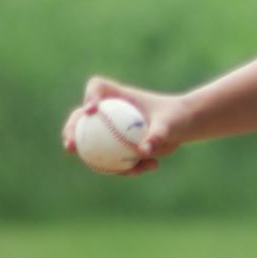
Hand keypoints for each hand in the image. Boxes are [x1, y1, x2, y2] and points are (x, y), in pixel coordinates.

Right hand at [62, 77, 184, 174]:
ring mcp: (113, 129)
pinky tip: (153, 167)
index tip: (92, 111)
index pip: (97, 87)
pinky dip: (131, 168)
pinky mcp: (120, 147)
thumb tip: (143, 151)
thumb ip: (157, 135)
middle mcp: (111, 111)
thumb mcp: (170, 125)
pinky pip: (116, 161)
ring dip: (98, 159)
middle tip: (71, 146)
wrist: (185, 126)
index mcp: (120, 96)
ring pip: (95, 145)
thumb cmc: (178, 117)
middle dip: (71, 130)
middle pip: (82, 117)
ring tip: (115, 170)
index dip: (90, 96)